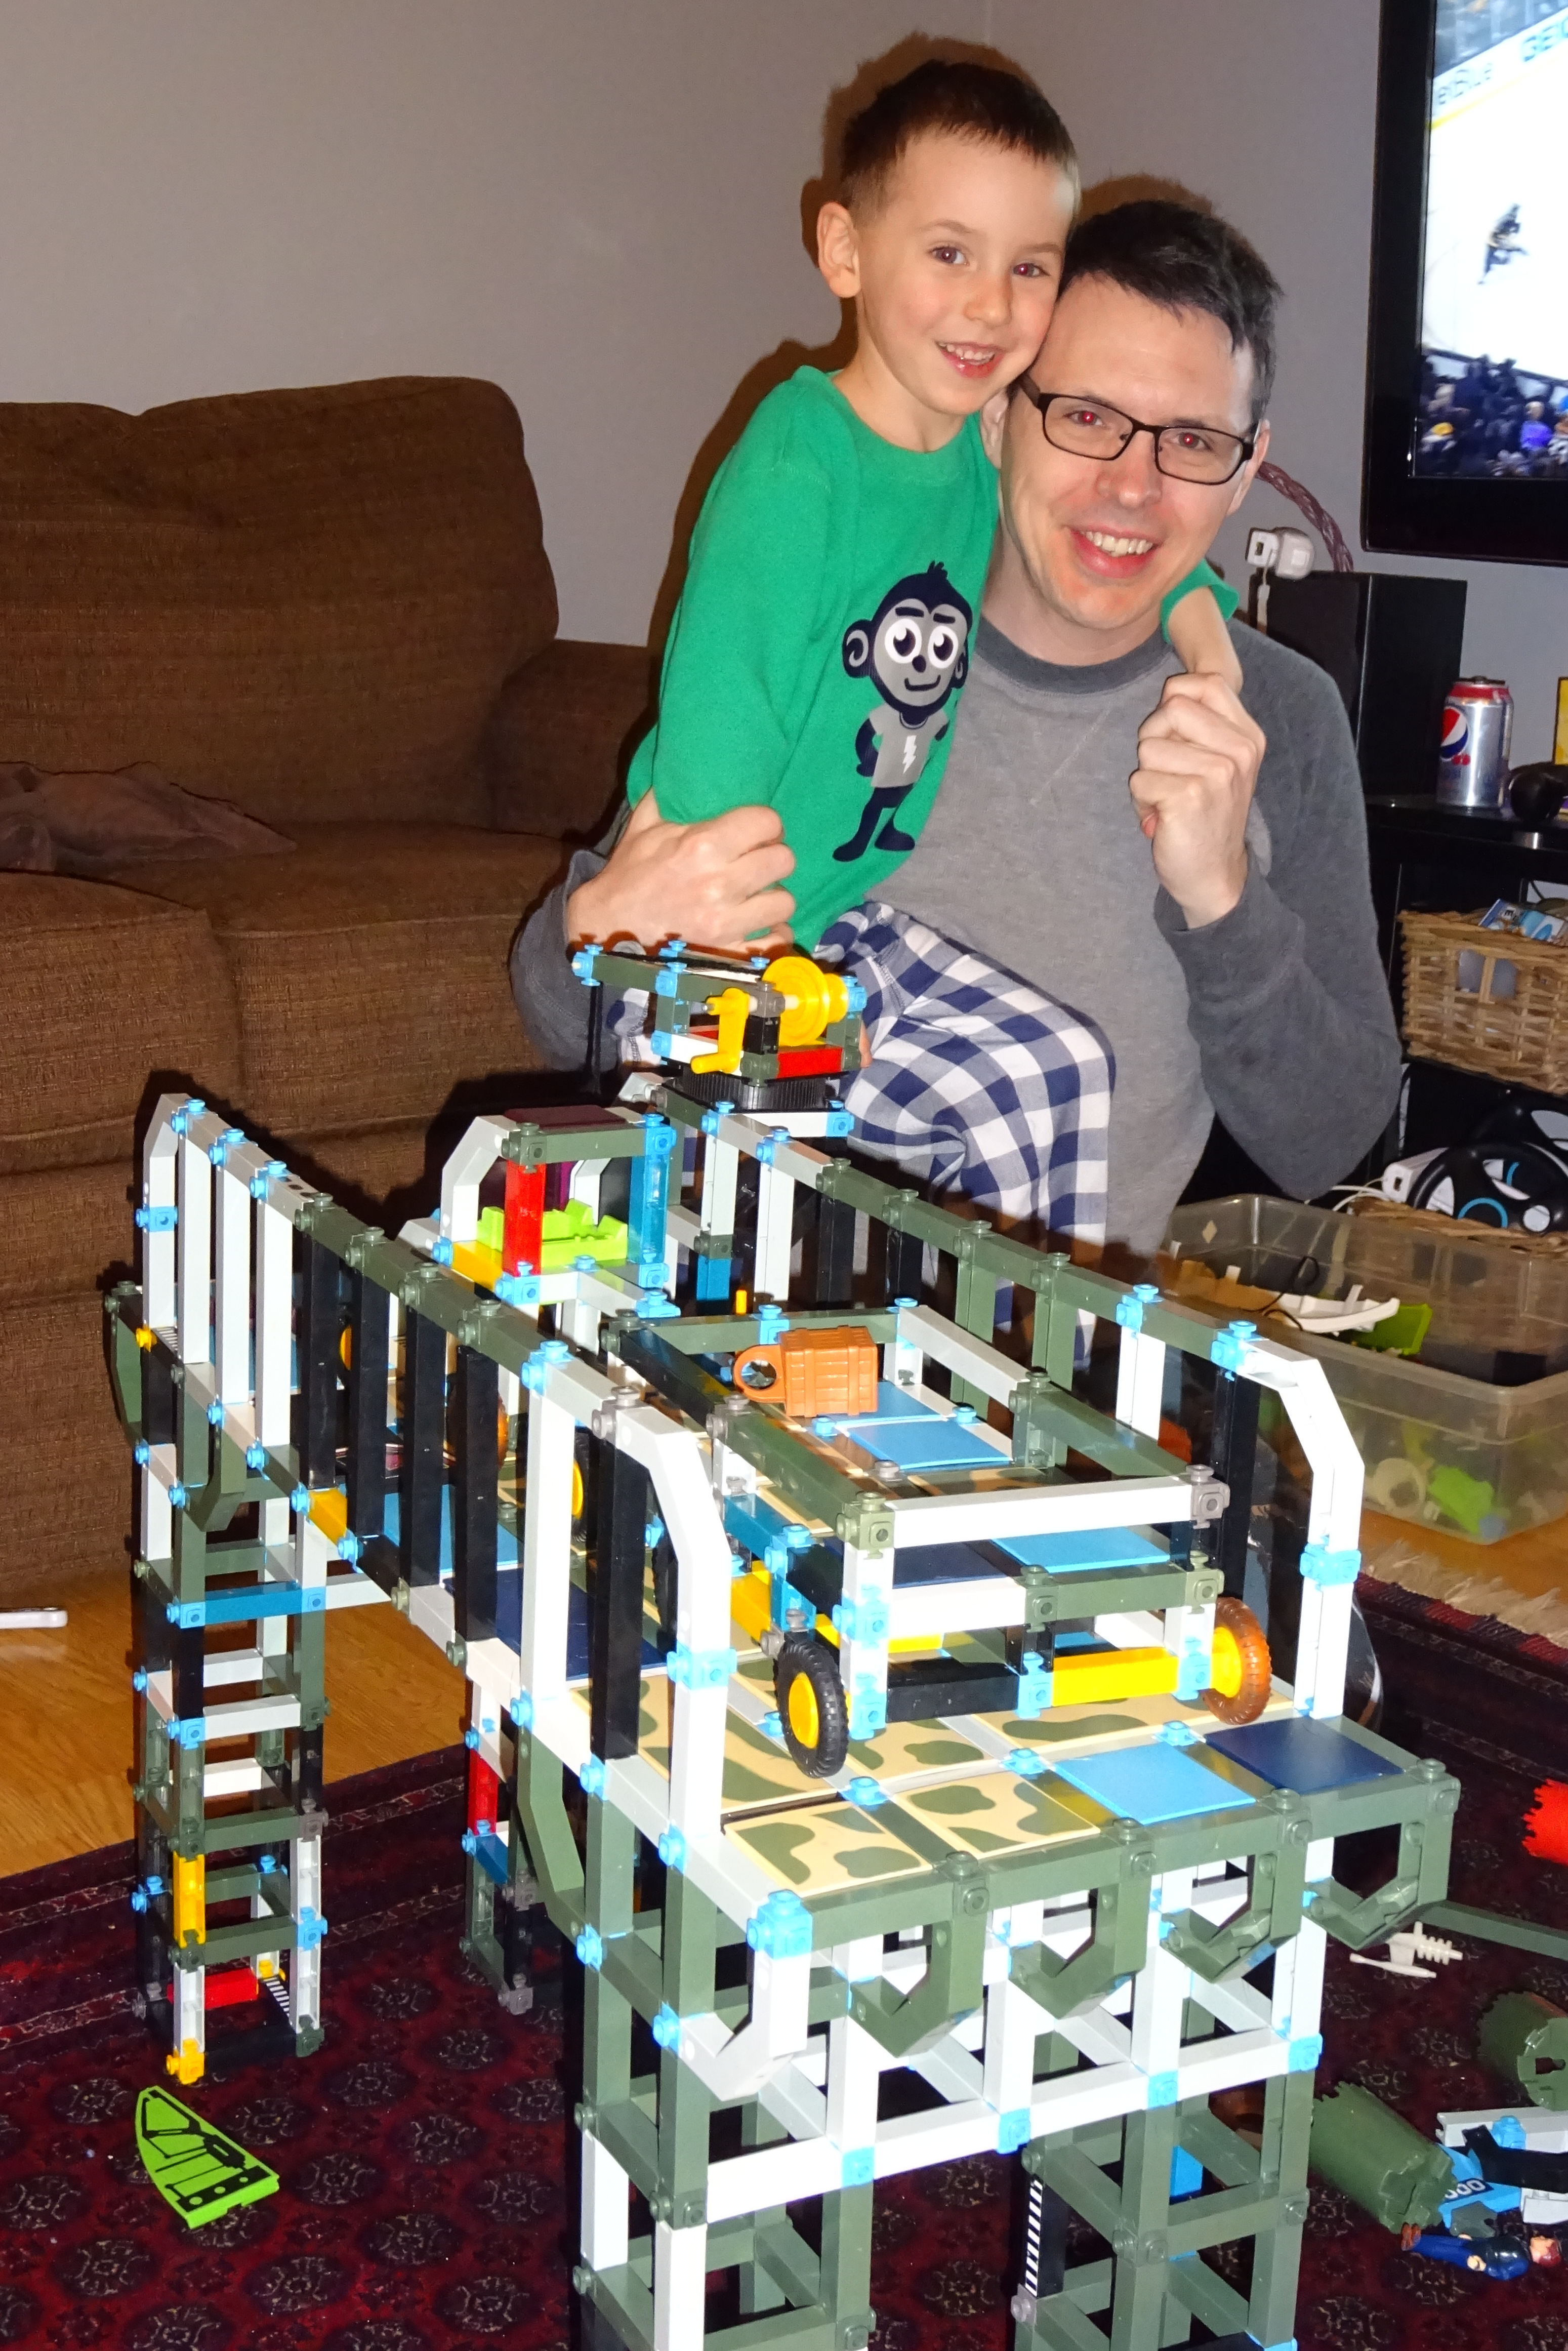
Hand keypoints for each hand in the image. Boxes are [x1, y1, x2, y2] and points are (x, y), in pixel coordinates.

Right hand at [567, 793, 796, 953]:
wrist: (606, 931)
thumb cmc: (628, 877)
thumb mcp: (643, 827)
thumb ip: (670, 795)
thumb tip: (688, 765)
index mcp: (701, 845)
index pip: (766, 822)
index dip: (767, 823)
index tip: (759, 830)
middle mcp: (719, 884)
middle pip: (783, 860)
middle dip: (773, 857)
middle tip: (759, 861)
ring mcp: (726, 923)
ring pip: (785, 902)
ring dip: (773, 897)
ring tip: (758, 895)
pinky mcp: (729, 954)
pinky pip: (776, 942)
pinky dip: (772, 934)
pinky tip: (759, 926)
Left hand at [1130, 671, 1265, 927]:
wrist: (1214, 875)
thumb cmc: (1205, 816)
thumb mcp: (1216, 762)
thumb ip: (1199, 724)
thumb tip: (1169, 691)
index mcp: (1248, 736)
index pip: (1204, 683)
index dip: (1175, 703)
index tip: (1179, 740)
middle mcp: (1240, 750)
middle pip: (1170, 708)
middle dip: (1154, 740)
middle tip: (1170, 775)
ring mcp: (1218, 773)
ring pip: (1148, 747)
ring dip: (1146, 777)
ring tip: (1168, 801)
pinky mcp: (1190, 795)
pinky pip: (1139, 779)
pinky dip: (1141, 802)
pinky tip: (1162, 819)